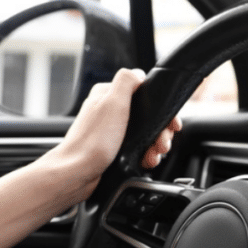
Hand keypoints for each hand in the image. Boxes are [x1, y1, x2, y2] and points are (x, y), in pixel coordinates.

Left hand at [43, 68, 182, 208]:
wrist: (77, 174)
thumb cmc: (92, 142)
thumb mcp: (112, 103)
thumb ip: (126, 82)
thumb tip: (139, 73)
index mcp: (108, 95)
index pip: (144, 94)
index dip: (161, 109)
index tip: (170, 123)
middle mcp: (109, 111)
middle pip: (147, 117)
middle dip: (160, 132)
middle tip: (162, 144)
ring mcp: (112, 131)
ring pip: (144, 135)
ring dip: (155, 146)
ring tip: (154, 155)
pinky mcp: (113, 149)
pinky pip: (137, 149)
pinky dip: (145, 156)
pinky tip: (146, 161)